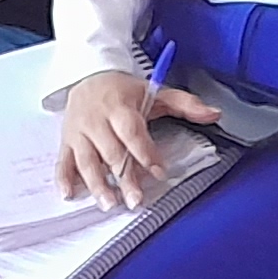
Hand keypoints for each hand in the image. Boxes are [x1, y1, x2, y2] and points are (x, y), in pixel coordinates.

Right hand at [57, 64, 224, 208]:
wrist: (88, 74)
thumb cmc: (124, 90)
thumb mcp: (155, 92)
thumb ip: (186, 103)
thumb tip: (214, 113)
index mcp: (119, 107)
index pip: (132, 132)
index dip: (145, 152)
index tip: (158, 171)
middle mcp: (97, 120)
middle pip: (111, 152)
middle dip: (124, 177)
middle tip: (135, 199)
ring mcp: (79, 132)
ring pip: (86, 161)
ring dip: (96, 184)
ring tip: (109, 204)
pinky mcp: (67, 140)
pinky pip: (63, 161)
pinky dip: (63, 179)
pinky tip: (69, 194)